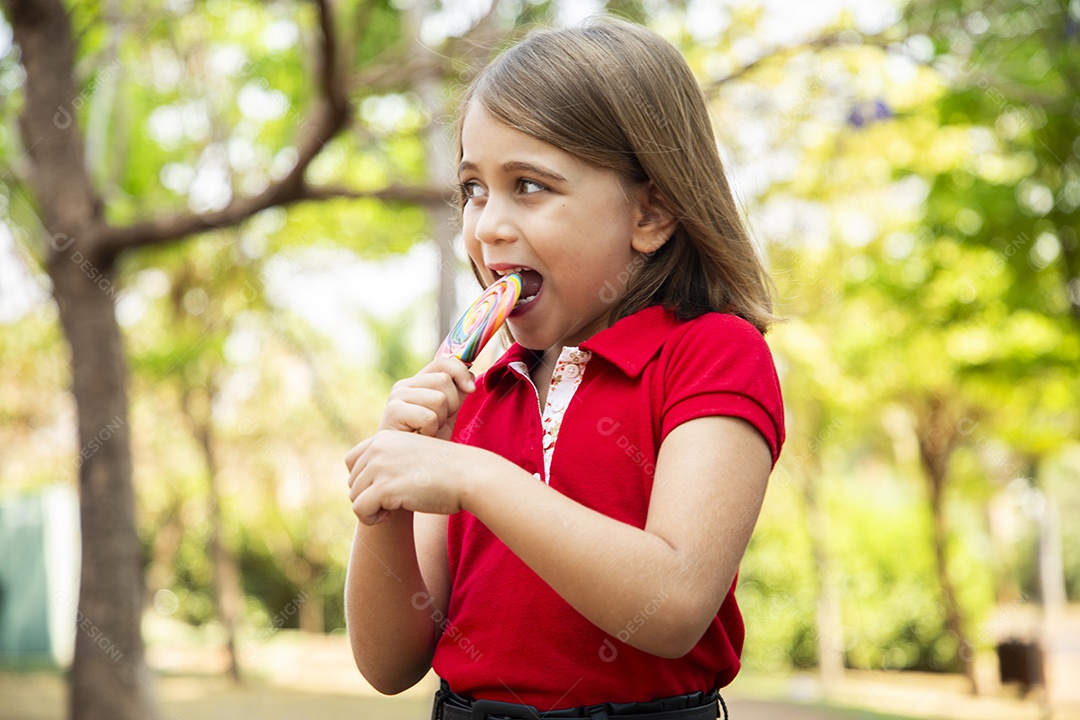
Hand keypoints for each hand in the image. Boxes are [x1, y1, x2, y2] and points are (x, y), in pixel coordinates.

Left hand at [345, 430, 475, 524]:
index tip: (386, 489)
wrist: (470, 476)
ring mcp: (380, 466)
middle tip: (393, 502)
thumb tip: (364, 485)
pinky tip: (391, 515)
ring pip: (354, 496)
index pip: (352, 460)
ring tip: (394, 509)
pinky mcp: (385, 487)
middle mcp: (378, 448)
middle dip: (369, 495)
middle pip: (353, 481)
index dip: (365, 479)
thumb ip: (391, 463)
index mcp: (385, 437)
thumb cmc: (448, 472)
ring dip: (372, 508)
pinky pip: (360, 510)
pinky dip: (371, 519)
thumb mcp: (415, 456)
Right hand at [379, 357, 475, 438]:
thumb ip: (457, 392)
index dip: (461, 372)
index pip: (442, 362)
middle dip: (451, 404)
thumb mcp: (448, 413)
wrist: (409, 466)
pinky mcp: (393, 412)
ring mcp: (396, 397)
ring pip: (439, 399)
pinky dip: (431, 431)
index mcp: (417, 382)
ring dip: (440, 420)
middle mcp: (403, 385)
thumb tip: (471, 375)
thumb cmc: (428, 440)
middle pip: (444, 380)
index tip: (471, 389)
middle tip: (438, 422)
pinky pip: (429, 417)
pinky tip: (420, 438)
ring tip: (428, 431)